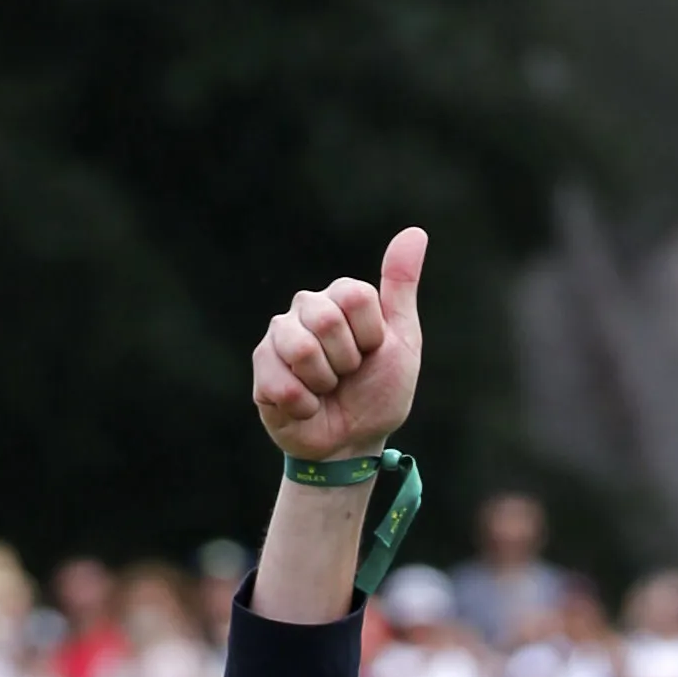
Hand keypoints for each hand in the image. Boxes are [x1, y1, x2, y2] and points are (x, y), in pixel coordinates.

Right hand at [252, 228, 426, 462]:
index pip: (355, 296)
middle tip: (346, 376)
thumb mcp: (402, 342)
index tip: (371, 353)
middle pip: (325, 318)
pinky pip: (282, 383)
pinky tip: (307, 407)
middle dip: (346, 361)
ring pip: (300, 348)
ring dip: (323, 383)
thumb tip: (415, 232)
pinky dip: (304, 406)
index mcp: (340, 297)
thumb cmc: (378, 394)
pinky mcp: (261, 369)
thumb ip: (400, 288)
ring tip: (325, 390)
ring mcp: (278, 337)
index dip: (370, 336)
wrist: (353, 444)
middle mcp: (305, 308)